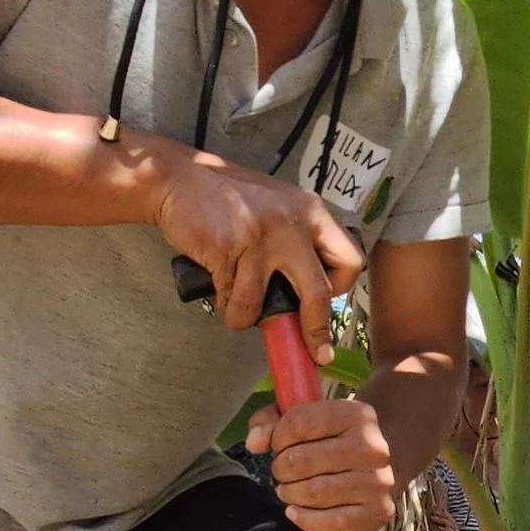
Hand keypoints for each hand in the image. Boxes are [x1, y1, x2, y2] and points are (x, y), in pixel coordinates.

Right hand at [158, 153, 362, 359]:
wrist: (180, 179)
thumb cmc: (228, 195)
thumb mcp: (279, 205)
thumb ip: (298, 238)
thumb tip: (309, 289)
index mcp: (311, 211)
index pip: (349, 259)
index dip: (339, 288)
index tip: (325, 302)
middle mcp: (291, 224)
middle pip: (318, 293)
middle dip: (315, 331)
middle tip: (314, 351)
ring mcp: (260, 238)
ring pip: (262, 306)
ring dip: (246, 318)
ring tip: (237, 310)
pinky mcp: (229, 250)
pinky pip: (232, 298)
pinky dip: (225, 303)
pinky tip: (219, 288)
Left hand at [247, 393, 396, 530]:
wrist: (379, 464)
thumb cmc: (331, 439)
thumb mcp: (302, 418)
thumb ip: (270, 423)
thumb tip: (255, 442)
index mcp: (355, 415)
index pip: (299, 423)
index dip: (278, 437)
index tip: (280, 445)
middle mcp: (372, 447)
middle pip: (300, 461)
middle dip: (281, 469)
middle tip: (284, 472)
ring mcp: (378, 481)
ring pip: (313, 492)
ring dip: (290, 494)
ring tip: (290, 490)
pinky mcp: (379, 512)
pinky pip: (332, 523)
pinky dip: (306, 520)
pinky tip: (297, 511)